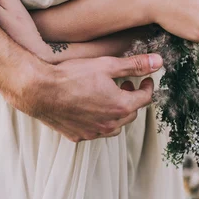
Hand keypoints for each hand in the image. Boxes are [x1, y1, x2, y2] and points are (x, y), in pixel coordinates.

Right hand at [0, 21, 163, 141]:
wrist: (40, 90)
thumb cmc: (71, 75)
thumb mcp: (107, 65)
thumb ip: (134, 65)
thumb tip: (159, 62)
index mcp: (121, 107)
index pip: (145, 98)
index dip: (148, 86)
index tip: (145, 79)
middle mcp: (110, 124)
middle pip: (131, 113)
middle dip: (131, 98)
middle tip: (125, 85)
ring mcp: (93, 133)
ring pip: (114, 126)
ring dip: (116, 112)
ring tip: (108, 96)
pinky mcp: (77, 136)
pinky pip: (95, 131)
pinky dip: (98, 121)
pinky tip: (89, 107)